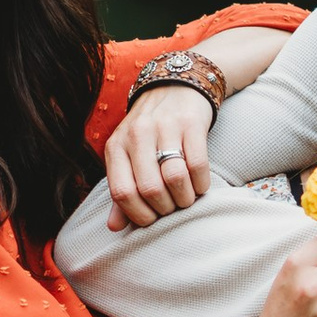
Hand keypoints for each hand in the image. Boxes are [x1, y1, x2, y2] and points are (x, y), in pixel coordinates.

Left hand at [103, 88, 215, 230]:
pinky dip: (201, 184)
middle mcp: (137, 135)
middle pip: (151, 189)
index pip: (122, 193)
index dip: (139, 215)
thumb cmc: (148, 132)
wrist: (173, 88)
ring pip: (175, 178)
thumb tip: (114, 228)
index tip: (152, 220)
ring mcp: (164, 127)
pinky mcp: (191, 124)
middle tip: (173, 208)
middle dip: (166, 208)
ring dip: (185, 198)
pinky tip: (200, 185)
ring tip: (187, 198)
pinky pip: (198, 164)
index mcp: (116, 147)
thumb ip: (122, 190)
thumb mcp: (127, 156)